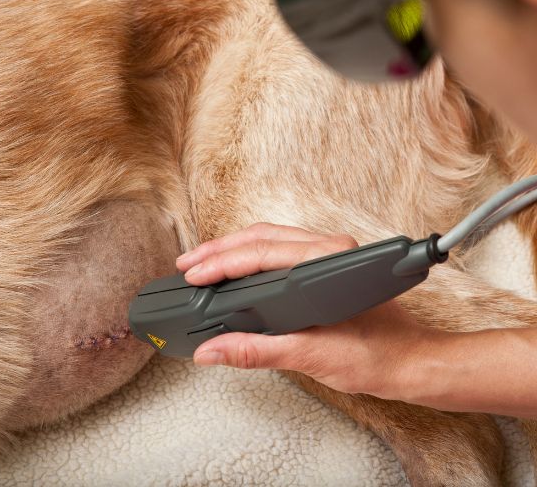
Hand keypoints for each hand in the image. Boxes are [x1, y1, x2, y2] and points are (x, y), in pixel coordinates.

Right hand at [175, 222, 436, 398]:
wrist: (411, 362)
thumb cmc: (378, 355)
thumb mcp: (311, 356)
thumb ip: (257, 351)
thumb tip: (212, 350)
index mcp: (329, 261)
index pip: (263, 253)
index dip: (223, 263)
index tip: (194, 276)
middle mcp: (328, 249)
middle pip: (261, 237)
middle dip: (219, 250)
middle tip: (187, 266)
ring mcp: (326, 254)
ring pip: (268, 239)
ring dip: (232, 250)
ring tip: (201, 264)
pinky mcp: (322, 266)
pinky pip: (278, 251)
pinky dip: (249, 258)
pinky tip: (233, 270)